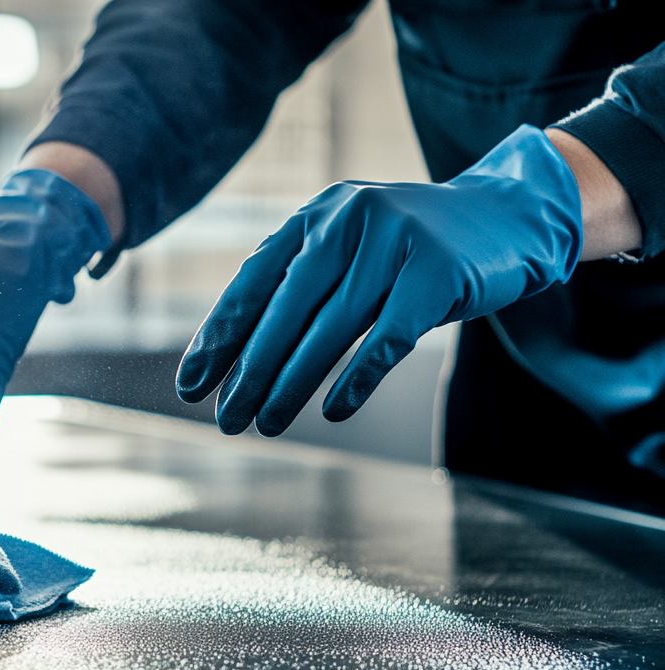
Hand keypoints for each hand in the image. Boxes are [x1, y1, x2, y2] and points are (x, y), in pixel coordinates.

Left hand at [176, 125, 582, 435]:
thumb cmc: (409, 250)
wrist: (508, 215)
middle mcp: (348, 220)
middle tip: (225, 420)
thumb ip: (300, 288)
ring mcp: (395, 241)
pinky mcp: (438, 273)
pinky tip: (333, 412)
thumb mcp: (349, 251)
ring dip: (292, 384)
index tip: (190, 387)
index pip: (253, 283)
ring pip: (330, 328)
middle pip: (285, 310)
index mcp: (316, 217)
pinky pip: (388, 338)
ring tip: (266, 424)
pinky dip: (358, 378)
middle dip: (249, 371)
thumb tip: (236, 358)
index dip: (218, 338)